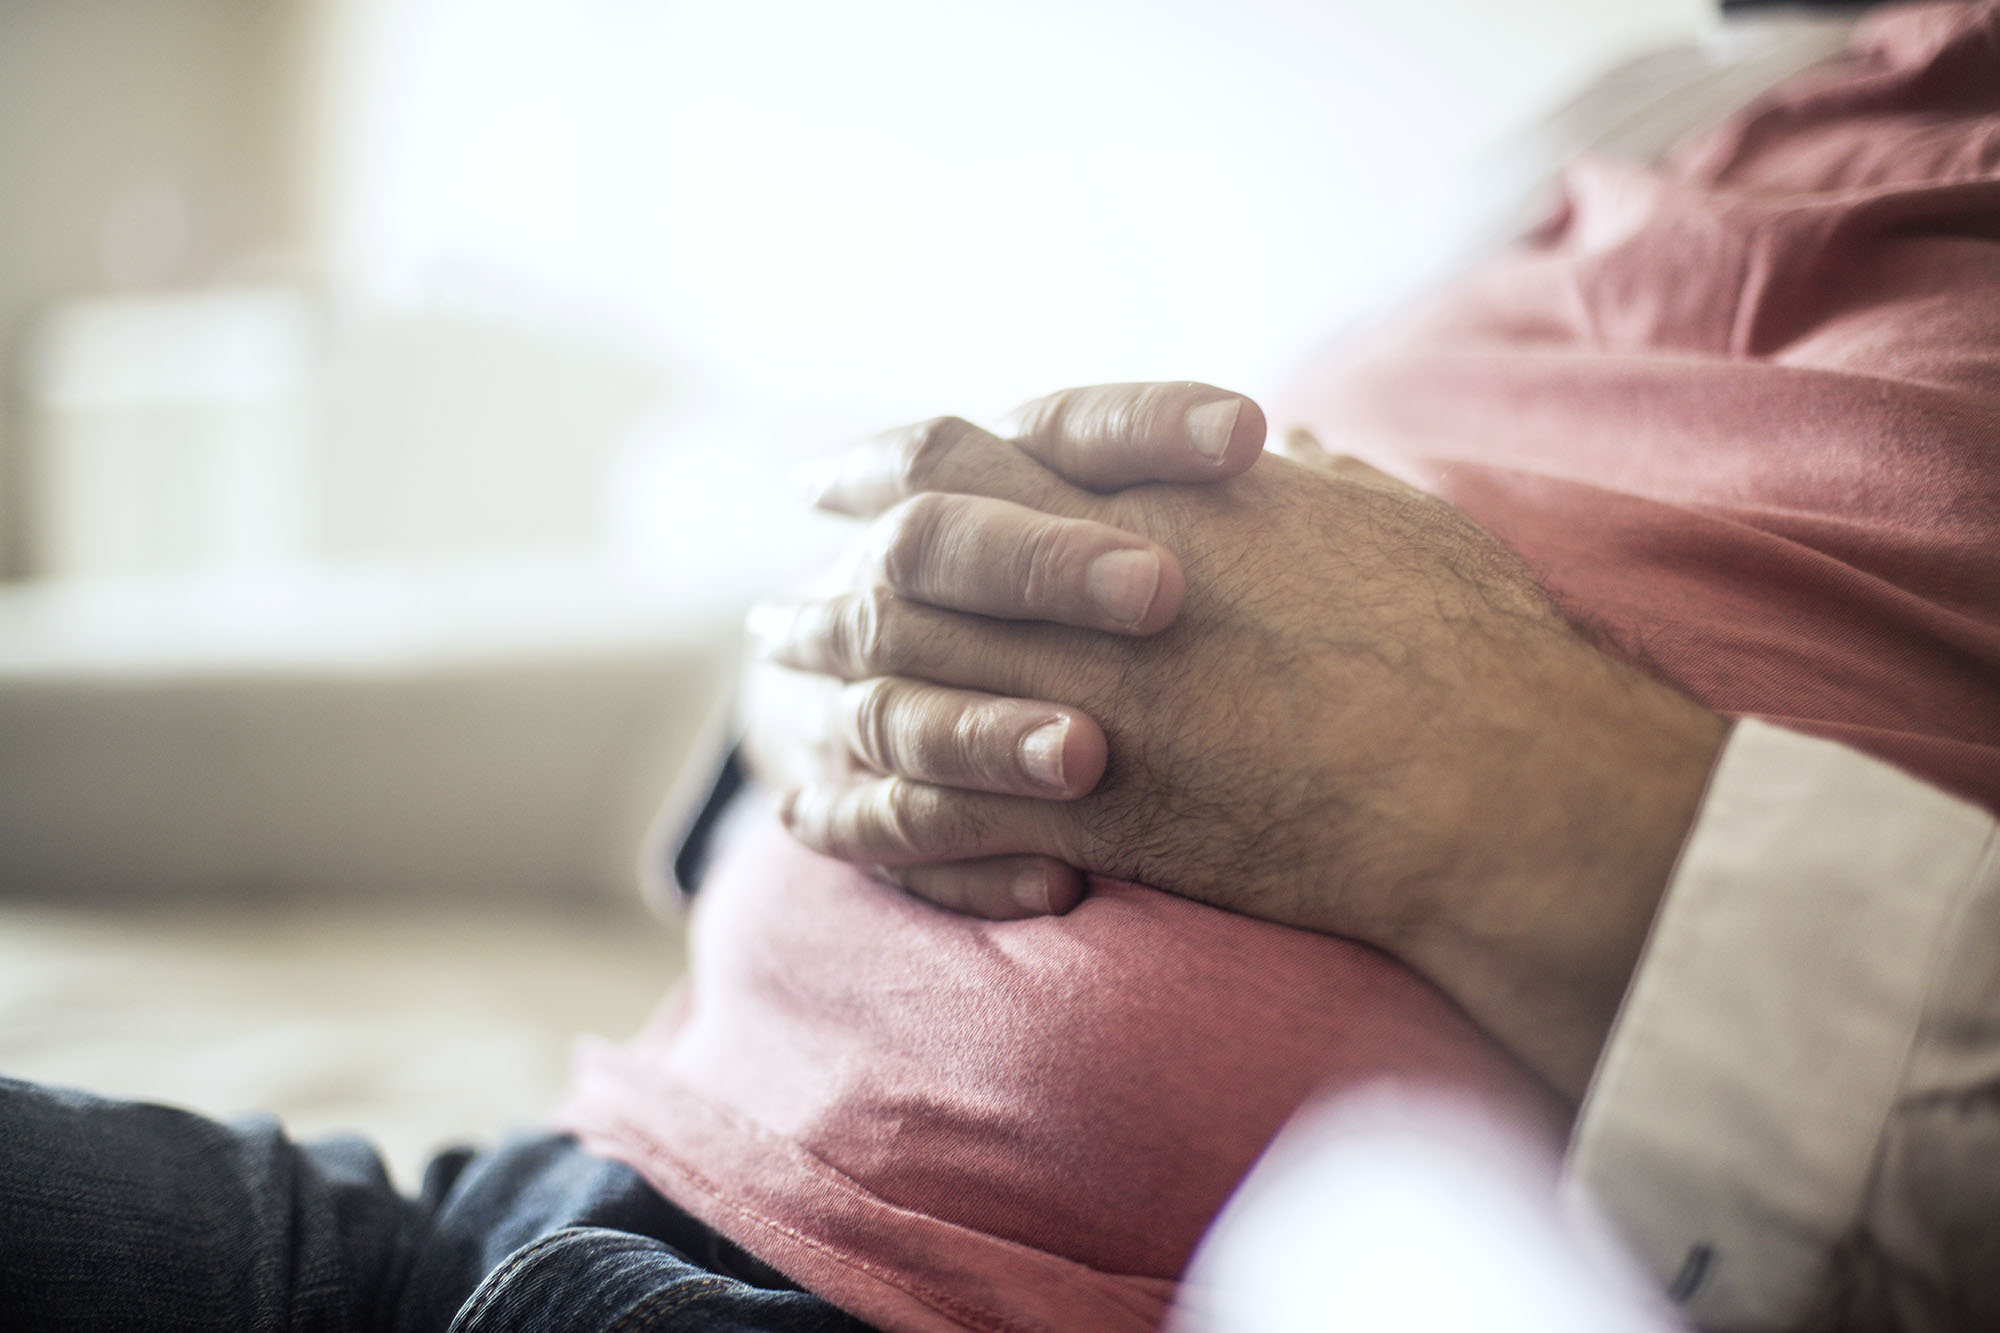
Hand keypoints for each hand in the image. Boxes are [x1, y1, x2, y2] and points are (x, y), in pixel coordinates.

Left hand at [752, 389, 1725, 1096]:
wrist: (1497, 771)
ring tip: (785, 704)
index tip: (838, 482)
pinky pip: (933, 814)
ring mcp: (1081, 700)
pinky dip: (866, 816)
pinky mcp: (1093, 814)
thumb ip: (1299, 480)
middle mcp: (1085, 589)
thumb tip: (1284, 454)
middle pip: (896, 574)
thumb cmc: (1461, 636)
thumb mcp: (1377, 512)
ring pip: (896, 686)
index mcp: (1144, 500)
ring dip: (826, 696)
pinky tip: (824, 819)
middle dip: (829, 593)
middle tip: (781, 615)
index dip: (883, 466)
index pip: (962, 454)